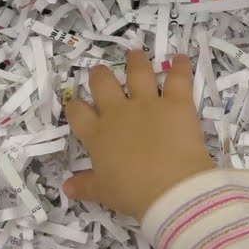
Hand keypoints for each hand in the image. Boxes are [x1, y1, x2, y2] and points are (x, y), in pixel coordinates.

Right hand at [64, 51, 214, 219]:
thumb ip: (86, 186)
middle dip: (100, 76)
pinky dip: (181, 66)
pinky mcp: (176, 103)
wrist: (170, 188)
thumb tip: (66, 187)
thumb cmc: (133, 193)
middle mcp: (118, 113)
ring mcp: (147, 104)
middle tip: (100, 72)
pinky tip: (181, 58)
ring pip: (137, 73)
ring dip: (136, 62)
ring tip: (135, 54)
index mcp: (97, 135)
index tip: (77, 105)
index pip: (78, 113)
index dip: (76, 107)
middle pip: (103, 84)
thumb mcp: (105, 192)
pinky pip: (178, 78)